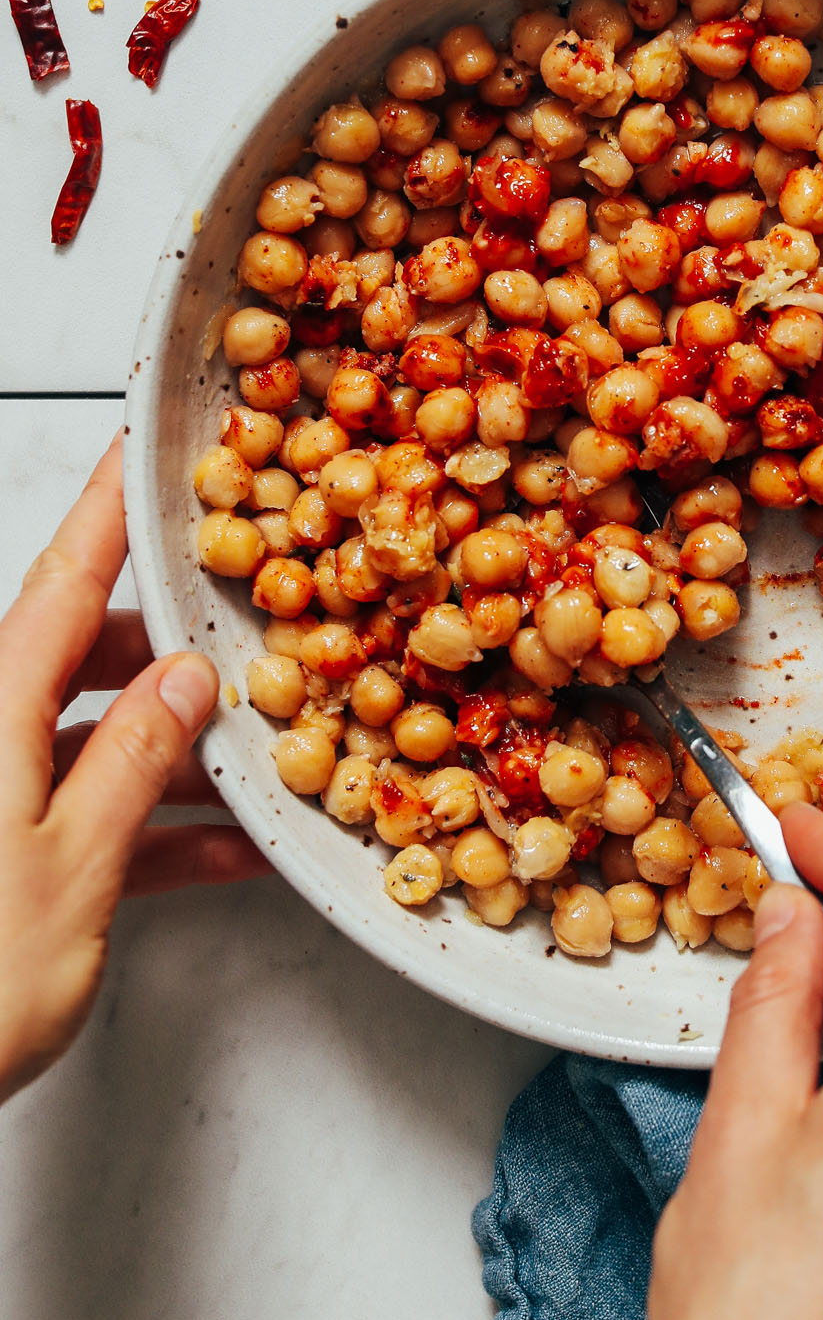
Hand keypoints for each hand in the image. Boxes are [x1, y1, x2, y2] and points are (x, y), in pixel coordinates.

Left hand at [0, 435, 269, 1104]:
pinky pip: (84, 817)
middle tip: (251, 637)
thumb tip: (188, 683)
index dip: (112, 511)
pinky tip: (222, 855)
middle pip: (85, 655)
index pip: (64, 580)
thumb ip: (134, 764)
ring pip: (92, 741)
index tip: (146, 450)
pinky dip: (151, 830)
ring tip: (261, 763)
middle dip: (177, 650)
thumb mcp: (71, 868)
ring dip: (176, 753)